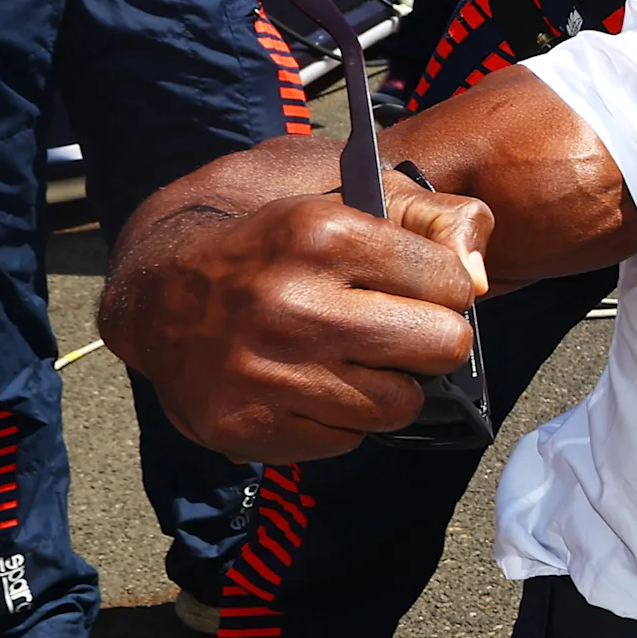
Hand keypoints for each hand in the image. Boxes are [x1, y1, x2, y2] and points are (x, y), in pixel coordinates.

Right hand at [114, 180, 490, 462]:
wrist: (157, 291)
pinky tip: (309, 385)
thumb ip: (439, 218)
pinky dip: (338, 420)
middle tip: (396, 329)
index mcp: (321, 236)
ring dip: (389, 387)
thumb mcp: (352, 196)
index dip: (442, 286)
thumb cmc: (278, 242)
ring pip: (398, 406)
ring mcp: (263, 373)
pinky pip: (344, 442)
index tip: (411, 284)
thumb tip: (479, 281)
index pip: (453, 285)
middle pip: (441, 349)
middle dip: (430, 340)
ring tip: (353, 359)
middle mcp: (290, 306)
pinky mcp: (243, 425)